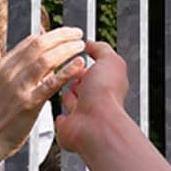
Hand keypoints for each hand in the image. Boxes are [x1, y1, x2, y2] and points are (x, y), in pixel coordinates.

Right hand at [0, 28, 85, 157]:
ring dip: (66, 49)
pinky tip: (79, 64)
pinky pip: (50, 84)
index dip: (50, 36)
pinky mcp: (29, 103)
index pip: (29, 43)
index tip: (65, 34)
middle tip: (78, 33)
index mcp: (2, 66)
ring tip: (81, 45)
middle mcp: (10, 73)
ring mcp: (20, 87)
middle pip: (39, 46)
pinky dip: (66, 72)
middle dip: (61, 36)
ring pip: (45, 59)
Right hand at [54, 41, 130, 155]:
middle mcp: (98, 99)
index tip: (77, 59)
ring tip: (69, 92)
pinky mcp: (70, 126)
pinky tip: (61, 113)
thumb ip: (101, 49)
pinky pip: (63, 119)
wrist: (94, 123)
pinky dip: (62, 116)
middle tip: (71, 75)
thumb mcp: (109, 60)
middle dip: (74, 79)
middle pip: (81, 85)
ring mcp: (84, 114)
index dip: (84, 64)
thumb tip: (91, 44)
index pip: (94, 71)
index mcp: (108, 83)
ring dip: (68, 96)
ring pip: (71, 100)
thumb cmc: (104, 94)